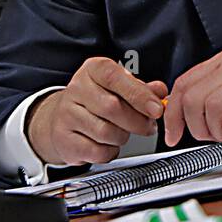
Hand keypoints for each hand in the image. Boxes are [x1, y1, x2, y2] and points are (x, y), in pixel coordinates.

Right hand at [26, 57, 167, 165]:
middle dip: (137, 121)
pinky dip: (110, 151)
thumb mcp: (118, 86)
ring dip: (123, 137)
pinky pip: (97, 151)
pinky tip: (109, 143)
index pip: (115, 78)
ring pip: (105, 132)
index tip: (156, 109)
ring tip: (124, 132)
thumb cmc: (96, 100)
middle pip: (112, 108)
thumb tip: (160, 91)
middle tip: (148, 126)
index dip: (139, 94)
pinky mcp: (65, 140)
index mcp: (93, 70)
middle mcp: (76, 89)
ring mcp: (67, 115)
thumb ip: (141, 88)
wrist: (61, 118)